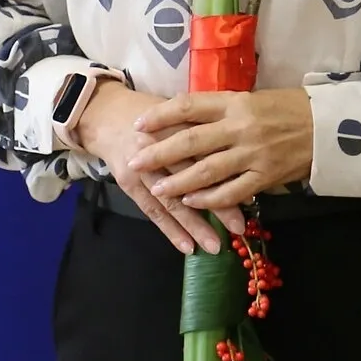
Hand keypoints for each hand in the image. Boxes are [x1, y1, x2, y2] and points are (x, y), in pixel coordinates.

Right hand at [72, 80, 245, 253]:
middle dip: (217, 205)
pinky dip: (170, 230)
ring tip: (214, 246)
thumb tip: (244, 161)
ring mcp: (142, 168)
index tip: (253, 195)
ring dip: (194, 225)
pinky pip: (152, 211)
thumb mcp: (181, 114)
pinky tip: (187, 247)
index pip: (208, 153)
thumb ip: (207, 132)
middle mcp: (159, 147)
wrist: (108, 116)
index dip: (230, 174)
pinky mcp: (129, 184)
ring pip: (172, 200)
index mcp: (178, 125)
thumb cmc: (155, 117)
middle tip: (239, 228)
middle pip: (192, 178)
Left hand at [126, 88, 315, 210]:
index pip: (189, 106)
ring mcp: (253, 154)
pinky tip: (193, 202)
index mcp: (236, 101)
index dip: (161, 115)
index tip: (139, 123)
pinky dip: (210, 199)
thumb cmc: (289, 108)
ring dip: (179, 182)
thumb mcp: (254, 98)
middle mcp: (241, 126)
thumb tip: (188, 118)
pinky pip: (232, 192)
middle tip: (134, 160)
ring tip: (158, 189)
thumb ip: (224, 110)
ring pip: (207, 171)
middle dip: (159, 153)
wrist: (331, 127)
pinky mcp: (266, 176)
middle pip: (191, 141)